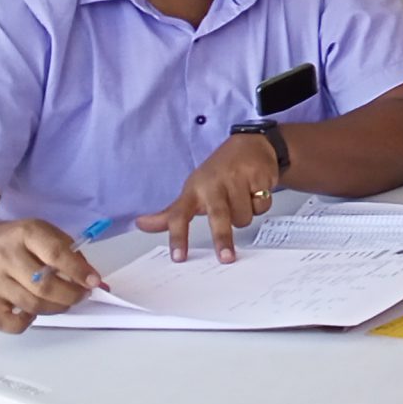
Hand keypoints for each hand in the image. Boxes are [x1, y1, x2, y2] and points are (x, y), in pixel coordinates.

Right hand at [0, 219, 101, 333]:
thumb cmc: (16, 242)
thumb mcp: (43, 233)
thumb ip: (69, 253)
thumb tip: (93, 280)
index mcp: (25, 233)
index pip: (56, 254)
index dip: (79, 271)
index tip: (94, 282)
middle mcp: (6, 256)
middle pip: (44, 285)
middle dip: (71, 295)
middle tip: (81, 295)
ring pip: (30, 304)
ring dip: (55, 308)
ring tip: (63, 302)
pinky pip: (3, 321)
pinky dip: (22, 324)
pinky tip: (31, 313)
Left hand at [137, 132, 281, 262]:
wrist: (250, 145)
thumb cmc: (217, 173)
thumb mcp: (192, 190)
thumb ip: (169, 213)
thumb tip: (141, 224)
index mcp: (193, 190)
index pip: (179, 215)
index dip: (178, 236)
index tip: (179, 257)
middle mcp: (213, 184)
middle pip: (217, 216)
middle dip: (222, 238)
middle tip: (226, 258)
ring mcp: (236, 178)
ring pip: (243, 216)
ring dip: (245, 214)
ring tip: (243, 199)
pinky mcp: (257, 176)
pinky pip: (261, 206)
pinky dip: (261, 204)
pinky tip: (256, 190)